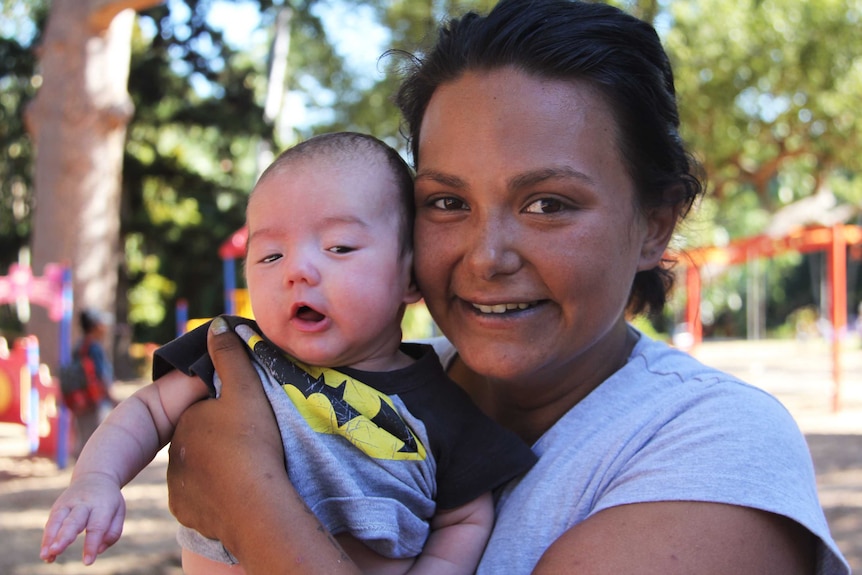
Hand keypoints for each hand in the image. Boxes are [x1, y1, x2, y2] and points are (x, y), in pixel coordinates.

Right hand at [40, 472, 124, 564]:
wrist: (96, 477)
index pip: (97, 526)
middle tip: (56, 551)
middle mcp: (84, 504)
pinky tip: (46, 554)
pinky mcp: (58, 507)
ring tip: (46, 556)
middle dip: (64, 537)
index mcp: (103, 505)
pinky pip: (50, 523)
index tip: (88, 561)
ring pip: (58, 521)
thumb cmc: (109, 501)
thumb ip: (113, 532)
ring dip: (50, 539)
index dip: (91, 544)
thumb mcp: (119, 512)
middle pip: (73, 521)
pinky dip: (47, 539)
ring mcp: (69, 504)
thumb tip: (98, 550)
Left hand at [166, 316, 284, 541]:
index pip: (204, 411)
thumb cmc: (252, 442)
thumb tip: (216, 323)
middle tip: (251, 446)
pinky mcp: (187, 511)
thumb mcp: (245, 390)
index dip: (226, 414)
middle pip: (202, 441)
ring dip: (218, 470)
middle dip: (220, 442)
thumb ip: (229, 356)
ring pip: (201, 470)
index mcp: (185, 421)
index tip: (248, 422)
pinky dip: (217, 496)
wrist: (255, 506)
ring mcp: (178, 485)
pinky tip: (238, 494)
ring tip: (248, 472)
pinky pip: (202, 499)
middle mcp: (174, 453)